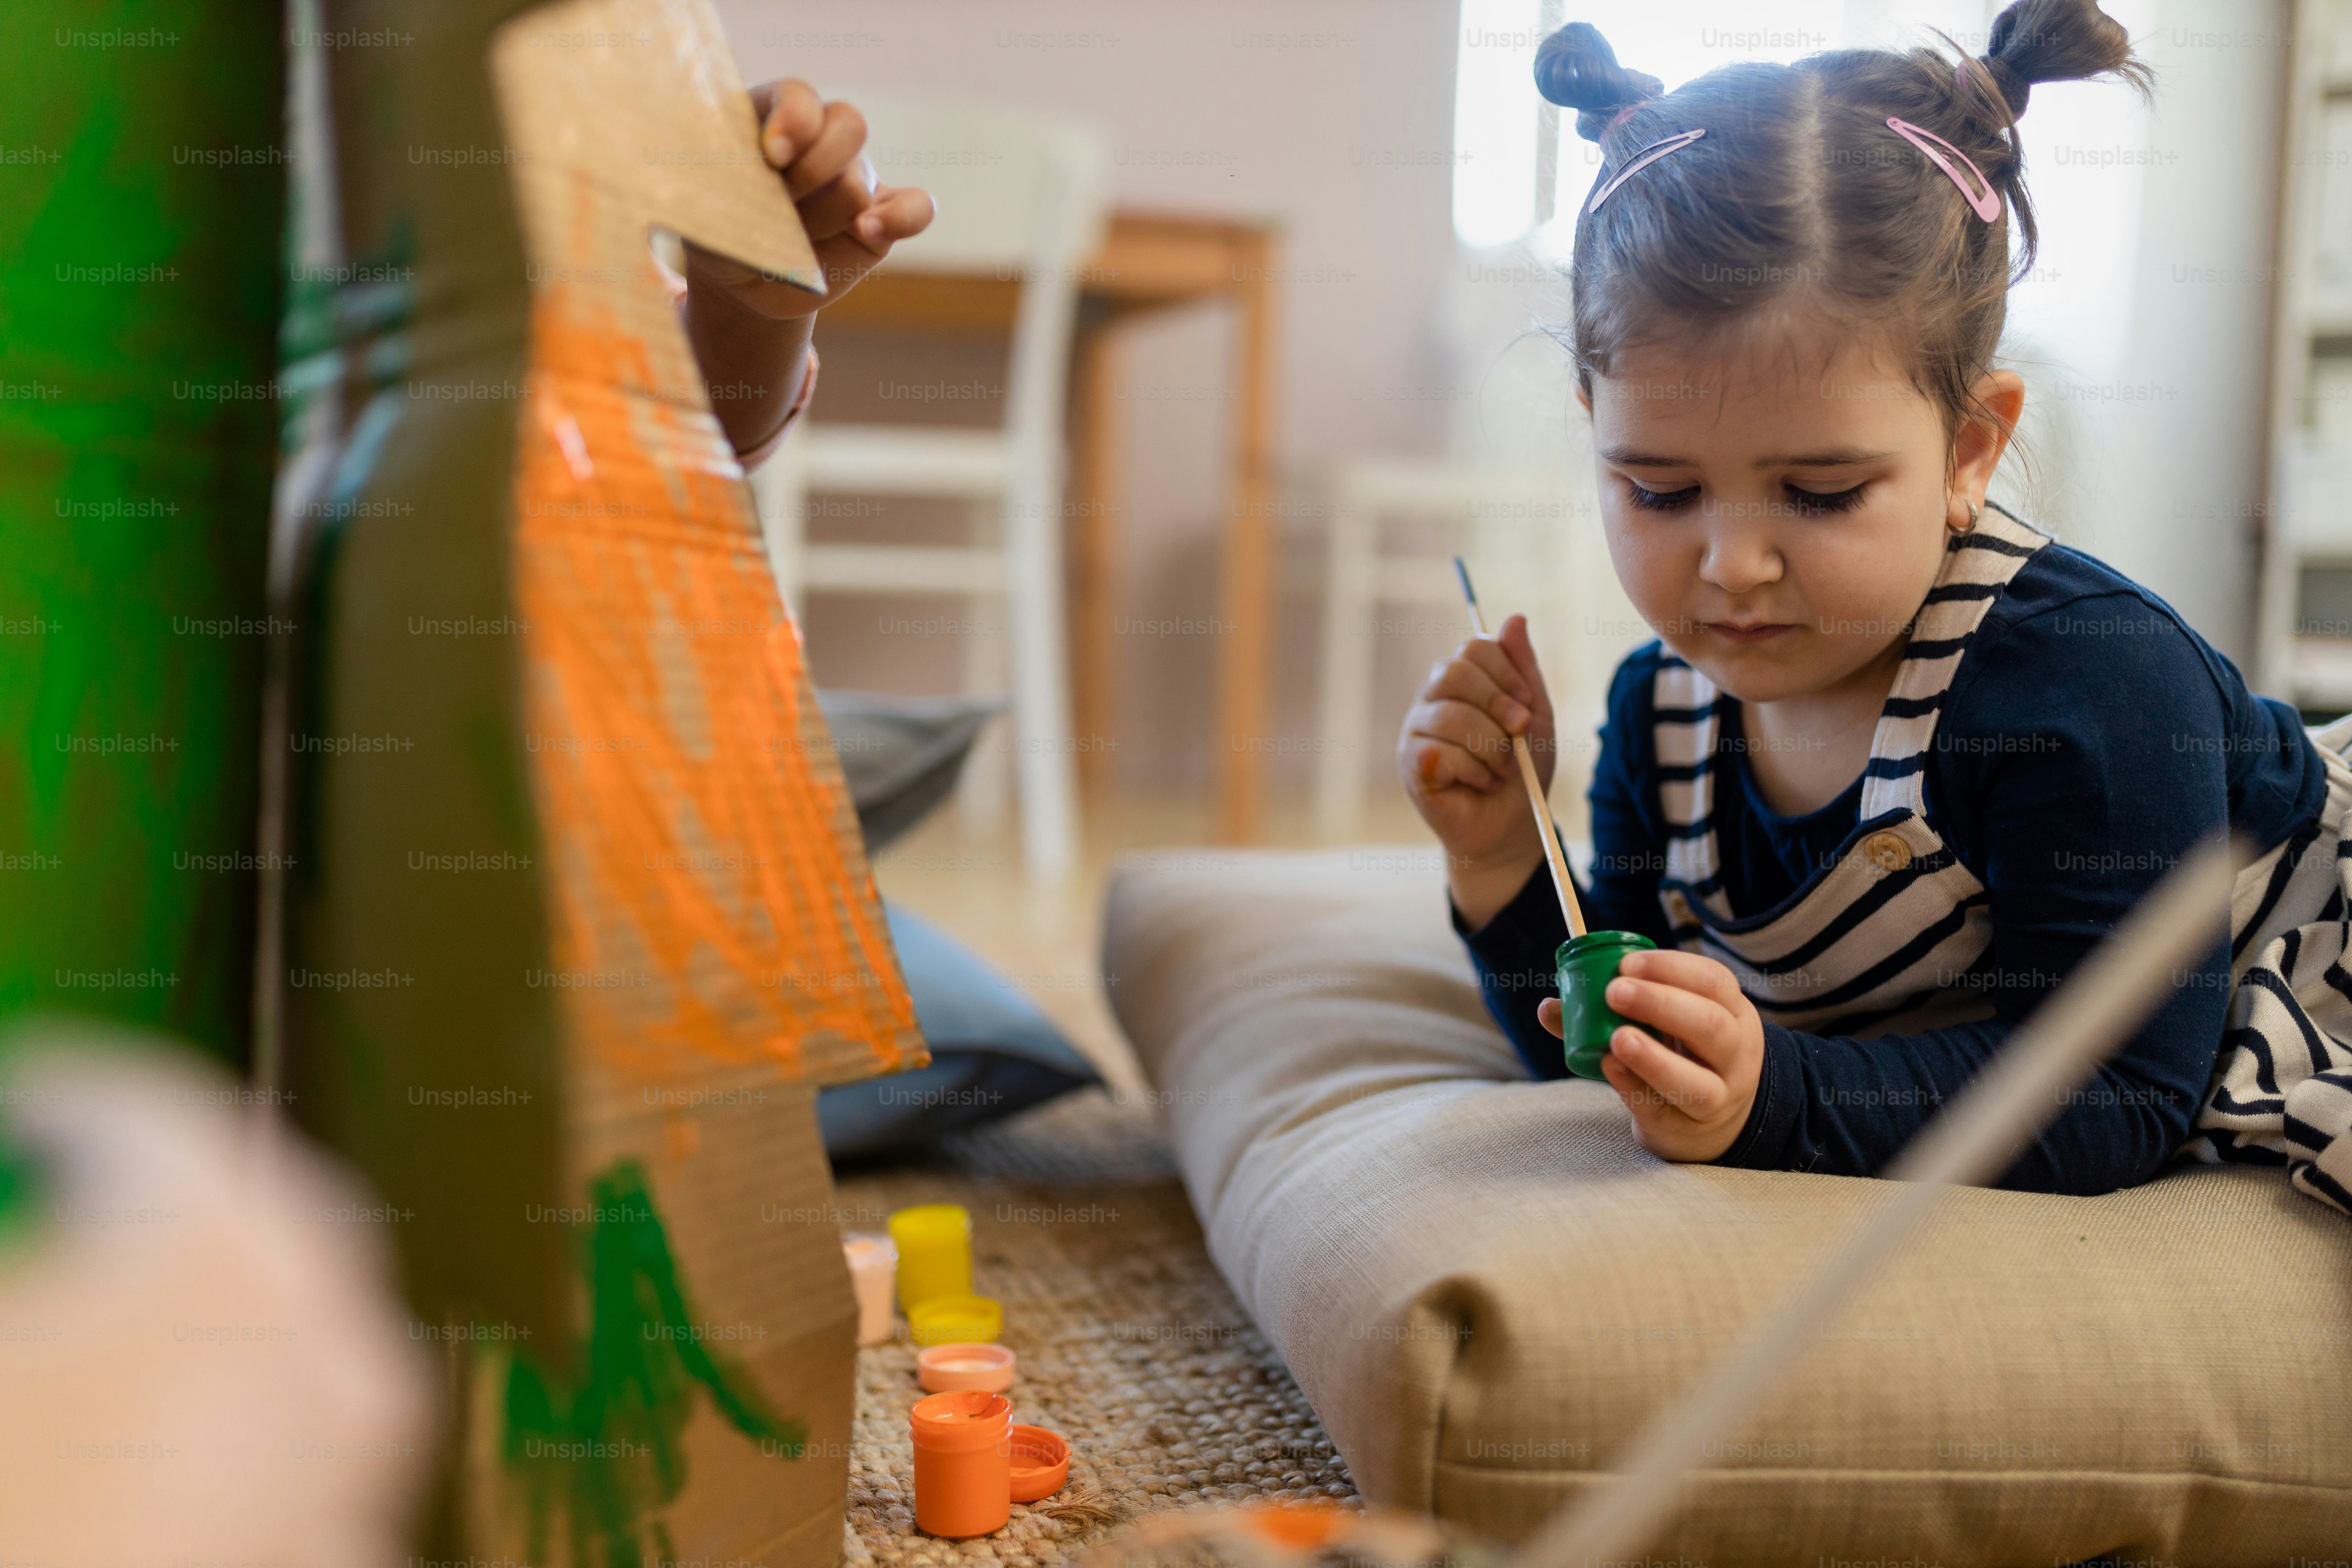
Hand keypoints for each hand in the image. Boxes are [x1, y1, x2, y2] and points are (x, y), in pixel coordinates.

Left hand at [685, 79, 935, 318]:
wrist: (744, 278)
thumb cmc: (719, 232)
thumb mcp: (707, 208)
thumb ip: (730, 191)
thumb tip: (762, 196)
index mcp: (773, 115)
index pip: (800, 96)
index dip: (794, 122)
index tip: (771, 156)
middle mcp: (821, 139)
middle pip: (848, 124)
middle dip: (815, 167)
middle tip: (782, 201)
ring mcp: (856, 177)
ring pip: (858, 181)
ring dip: (822, 216)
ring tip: (790, 241)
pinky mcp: (881, 218)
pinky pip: (917, 207)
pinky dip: (902, 218)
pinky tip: (867, 230)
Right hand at [1397, 612, 1557, 926]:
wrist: (1512, 826)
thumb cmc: (1522, 770)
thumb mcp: (1536, 715)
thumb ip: (1524, 669)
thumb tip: (1515, 617)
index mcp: (1462, 681)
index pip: (1474, 649)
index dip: (1506, 674)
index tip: (1528, 705)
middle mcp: (1432, 699)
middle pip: (1454, 672)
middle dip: (1497, 703)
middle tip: (1519, 731)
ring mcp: (1416, 731)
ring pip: (1451, 716)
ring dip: (1491, 746)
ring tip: (1502, 769)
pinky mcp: (1411, 765)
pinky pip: (1440, 753)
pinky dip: (1473, 771)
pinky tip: (1479, 783)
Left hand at [1537, 949, 1761, 1160]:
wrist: (1707, 1122)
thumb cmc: (1677, 1055)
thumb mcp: (1662, 1026)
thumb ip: (1610, 1011)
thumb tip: (1548, 1006)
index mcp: (1730, 1011)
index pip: (1713, 981)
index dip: (1672, 968)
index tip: (1627, 963)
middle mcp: (1734, 1054)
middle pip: (1710, 1026)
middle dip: (1662, 1004)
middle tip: (1616, 991)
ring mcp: (1718, 1096)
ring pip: (1697, 1081)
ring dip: (1653, 1057)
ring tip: (1617, 1038)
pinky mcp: (1688, 1129)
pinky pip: (1663, 1110)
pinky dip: (1634, 1087)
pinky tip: (1610, 1067)